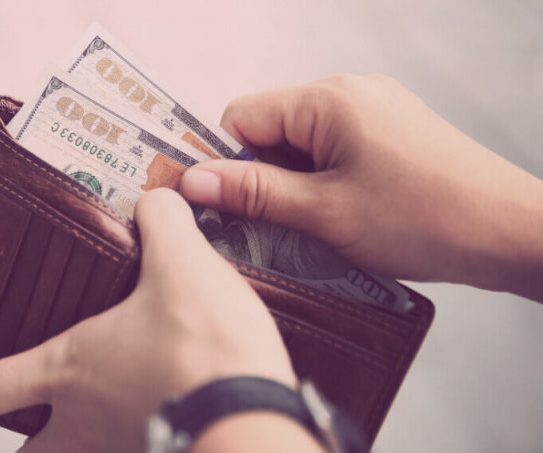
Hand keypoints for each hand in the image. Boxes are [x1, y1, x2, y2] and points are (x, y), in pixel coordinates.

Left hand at [0, 189, 309, 451]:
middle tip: (25, 432)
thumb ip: (163, 222)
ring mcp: (123, 447)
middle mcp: (86, 422)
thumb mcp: (182, 264)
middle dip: (22, 445)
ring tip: (104, 418)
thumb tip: (157, 199)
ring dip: (84, 443)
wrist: (256, 423)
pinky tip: (168, 412)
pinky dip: (141, 437)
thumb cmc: (203, 349)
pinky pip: (139, 448)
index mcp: (69, 370)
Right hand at [181, 74, 542, 299]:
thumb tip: (192, 180)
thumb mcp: (323, 212)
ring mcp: (374, 109)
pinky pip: (332, 151)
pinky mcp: (390, 131)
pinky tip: (336, 218)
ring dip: (293, 185)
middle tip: (267, 227)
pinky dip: (322, 182)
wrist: (511, 232)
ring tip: (311, 227)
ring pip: (301, 145)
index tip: (218, 206)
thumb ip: (253, 193)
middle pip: (270, 129)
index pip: (241, 118)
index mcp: (327, 100)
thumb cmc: (426, 218)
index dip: (223, 163)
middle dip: (260, 177)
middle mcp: (349, 92)